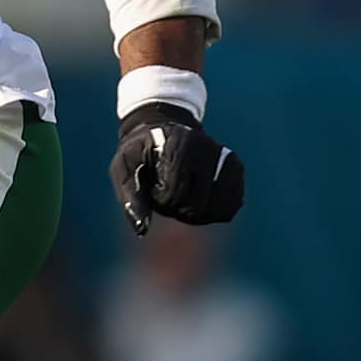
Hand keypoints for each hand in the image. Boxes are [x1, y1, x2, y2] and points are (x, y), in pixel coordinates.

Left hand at [109, 102, 244, 235]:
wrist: (161, 130)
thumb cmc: (139, 152)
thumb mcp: (124, 167)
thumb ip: (130, 196)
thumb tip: (142, 230)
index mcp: (178, 144)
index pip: (176, 194)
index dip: (162, 201)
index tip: (153, 188)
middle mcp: (207, 148)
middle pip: (198, 205)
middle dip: (178, 208)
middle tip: (167, 192)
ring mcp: (225, 157)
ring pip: (218, 210)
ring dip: (197, 213)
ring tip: (183, 195)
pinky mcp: (236, 168)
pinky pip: (232, 206)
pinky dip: (214, 212)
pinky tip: (199, 199)